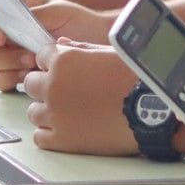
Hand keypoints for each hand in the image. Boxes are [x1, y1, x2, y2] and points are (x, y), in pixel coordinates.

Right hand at [0, 0, 111, 90]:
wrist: (97, 46)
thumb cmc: (79, 22)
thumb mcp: (57, 11)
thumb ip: (31, 14)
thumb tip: (9, 18)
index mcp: (12, 9)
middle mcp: (6, 31)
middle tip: (3, 38)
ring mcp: (10, 53)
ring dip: (7, 59)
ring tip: (31, 58)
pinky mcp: (17, 74)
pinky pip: (0, 80)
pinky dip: (10, 78)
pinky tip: (28, 74)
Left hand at [22, 39, 139, 154]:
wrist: (154, 109)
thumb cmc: (136, 78)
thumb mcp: (108, 53)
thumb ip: (79, 49)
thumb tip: (62, 45)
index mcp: (63, 61)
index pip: (40, 58)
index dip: (53, 64)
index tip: (64, 71)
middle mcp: (53, 86)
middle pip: (31, 84)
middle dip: (45, 86)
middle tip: (66, 92)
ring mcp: (55, 115)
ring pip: (33, 112)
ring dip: (47, 111)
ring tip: (70, 112)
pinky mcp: (61, 140)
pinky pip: (40, 136)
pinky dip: (50, 133)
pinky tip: (68, 128)